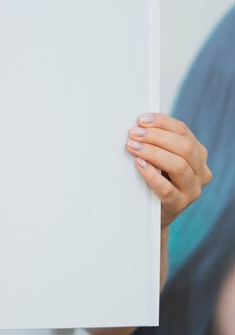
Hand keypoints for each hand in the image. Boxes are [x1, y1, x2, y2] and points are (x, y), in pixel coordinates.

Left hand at [126, 113, 211, 229]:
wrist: (155, 214)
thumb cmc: (156, 180)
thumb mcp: (162, 160)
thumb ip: (158, 143)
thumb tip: (138, 125)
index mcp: (198, 154)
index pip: (183, 131)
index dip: (162, 122)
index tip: (141, 119)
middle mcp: (201, 171)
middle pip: (183, 147)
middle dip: (156, 136)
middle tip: (134, 133)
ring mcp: (192, 190)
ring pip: (178, 165)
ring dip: (152, 152)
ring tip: (133, 146)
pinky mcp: (179, 205)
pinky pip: (166, 188)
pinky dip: (151, 174)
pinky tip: (139, 165)